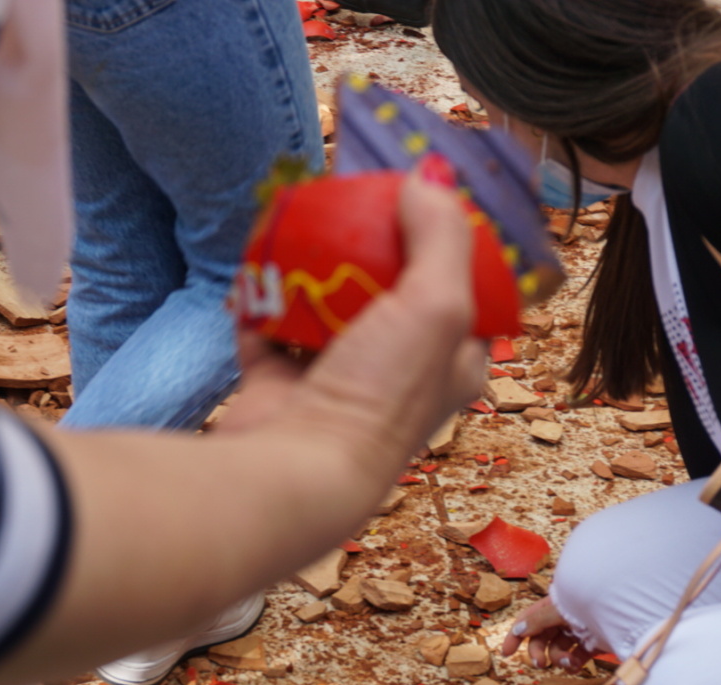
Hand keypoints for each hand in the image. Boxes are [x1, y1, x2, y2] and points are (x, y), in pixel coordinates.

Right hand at [218, 168, 487, 473]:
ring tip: (306, 219)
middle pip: (388, 294)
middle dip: (371, 248)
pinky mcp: (275, 387)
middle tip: (355, 199)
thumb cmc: (380, 395)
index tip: (424, 199)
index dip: (448, 246)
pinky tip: (259, 257)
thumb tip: (427, 179)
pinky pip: (265, 327)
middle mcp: (394, 376)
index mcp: (448, 366)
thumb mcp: (436, 305)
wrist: (293, 469)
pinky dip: (259, 297)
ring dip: (312, 268)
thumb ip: (441, 237)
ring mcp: (332, 382)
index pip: (462, 295)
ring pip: (324, 308)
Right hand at [502, 597, 592, 671]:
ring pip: (559, 649)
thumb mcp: (559, 610)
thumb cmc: (590, 602)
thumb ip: (538, 620)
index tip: (507, 654)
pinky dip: (574, 662)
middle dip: (538, 652)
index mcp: (552, 605)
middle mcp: (564, 617)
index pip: (528, 619)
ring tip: (567, 662)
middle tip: (540, 665)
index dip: (516, 636)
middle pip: (542, 638)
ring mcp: (579, 630)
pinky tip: (576, 664)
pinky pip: (577, 655)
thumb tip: (518, 629)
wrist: (625, 611)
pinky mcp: (593, 642)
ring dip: (559, 658)